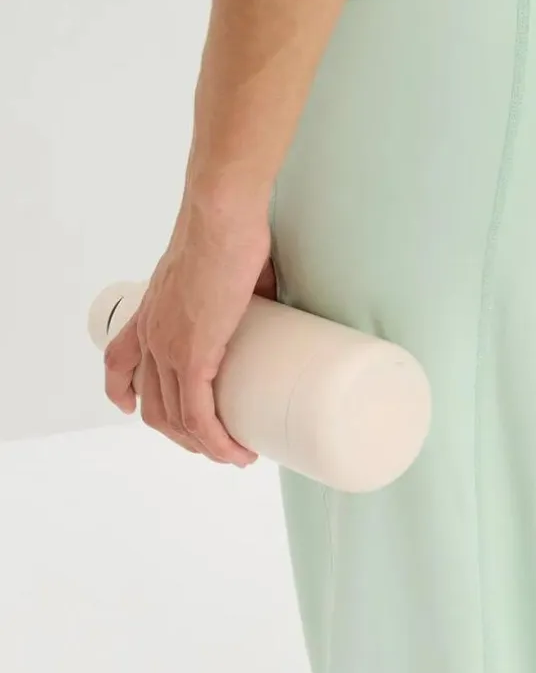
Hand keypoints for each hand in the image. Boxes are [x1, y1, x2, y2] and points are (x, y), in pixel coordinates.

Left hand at [104, 200, 276, 465]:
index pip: (119, 362)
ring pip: (174, 418)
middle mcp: (150, 334)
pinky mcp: (193, 355)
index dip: (124, 392)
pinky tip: (233, 452)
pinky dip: (214, 441)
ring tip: (234, 454)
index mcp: (151, 312)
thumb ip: (243, 291)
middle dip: (181, 435)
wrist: (221, 217)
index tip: (134, 407)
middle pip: (151, 405)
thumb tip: (279, 305)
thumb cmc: (229, 228)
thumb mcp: (225, 269)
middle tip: (216, 444)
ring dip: (204, 446)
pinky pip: (197, 414)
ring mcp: (167, 347)